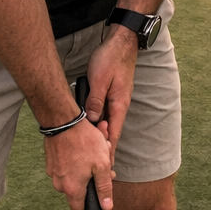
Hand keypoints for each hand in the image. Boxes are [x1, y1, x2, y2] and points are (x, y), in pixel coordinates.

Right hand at [45, 117, 114, 209]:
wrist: (63, 121)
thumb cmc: (84, 142)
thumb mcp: (101, 165)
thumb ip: (104, 188)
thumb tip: (107, 207)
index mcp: (72, 188)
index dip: (90, 206)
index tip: (98, 195)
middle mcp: (59, 183)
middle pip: (78, 190)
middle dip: (91, 179)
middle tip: (103, 162)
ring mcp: (53, 172)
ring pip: (73, 176)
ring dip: (85, 167)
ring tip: (95, 149)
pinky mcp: (51, 161)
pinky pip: (66, 166)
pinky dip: (76, 159)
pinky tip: (84, 146)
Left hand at [82, 24, 137, 155]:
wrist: (121, 41)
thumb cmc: (111, 58)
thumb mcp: (100, 80)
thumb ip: (95, 100)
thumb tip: (91, 120)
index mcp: (119, 105)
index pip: (113, 134)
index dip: (108, 151)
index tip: (103, 168)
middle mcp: (119, 105)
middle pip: (110, 132)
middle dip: (103, 149)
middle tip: (94, 166)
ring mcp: (116, 99)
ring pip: (106, 122)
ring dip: (98, 136)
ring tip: (89, 152)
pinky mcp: (111, 93)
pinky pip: (103, 112)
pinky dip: (96, 122)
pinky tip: (88, 127)